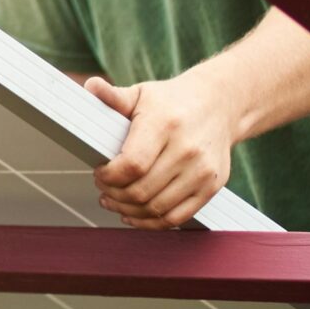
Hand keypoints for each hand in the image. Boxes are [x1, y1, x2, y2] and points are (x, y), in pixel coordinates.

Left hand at [88, 73, 239, 228]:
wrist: (219, 105)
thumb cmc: (173, 101)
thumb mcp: (142, 93)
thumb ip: (113, 96)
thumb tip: (90, 86)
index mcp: (164, 125)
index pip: (132, 164)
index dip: (109, 176)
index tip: (99, 172)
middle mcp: (187, 150)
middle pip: (141, 190)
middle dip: (114, 194)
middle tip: (103, 188)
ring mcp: (202, 171)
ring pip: (157, 208)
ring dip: (129, 210)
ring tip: (114, 202)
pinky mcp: (212, 186)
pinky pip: (178, 217)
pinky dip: (152, 222)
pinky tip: (135, 215)